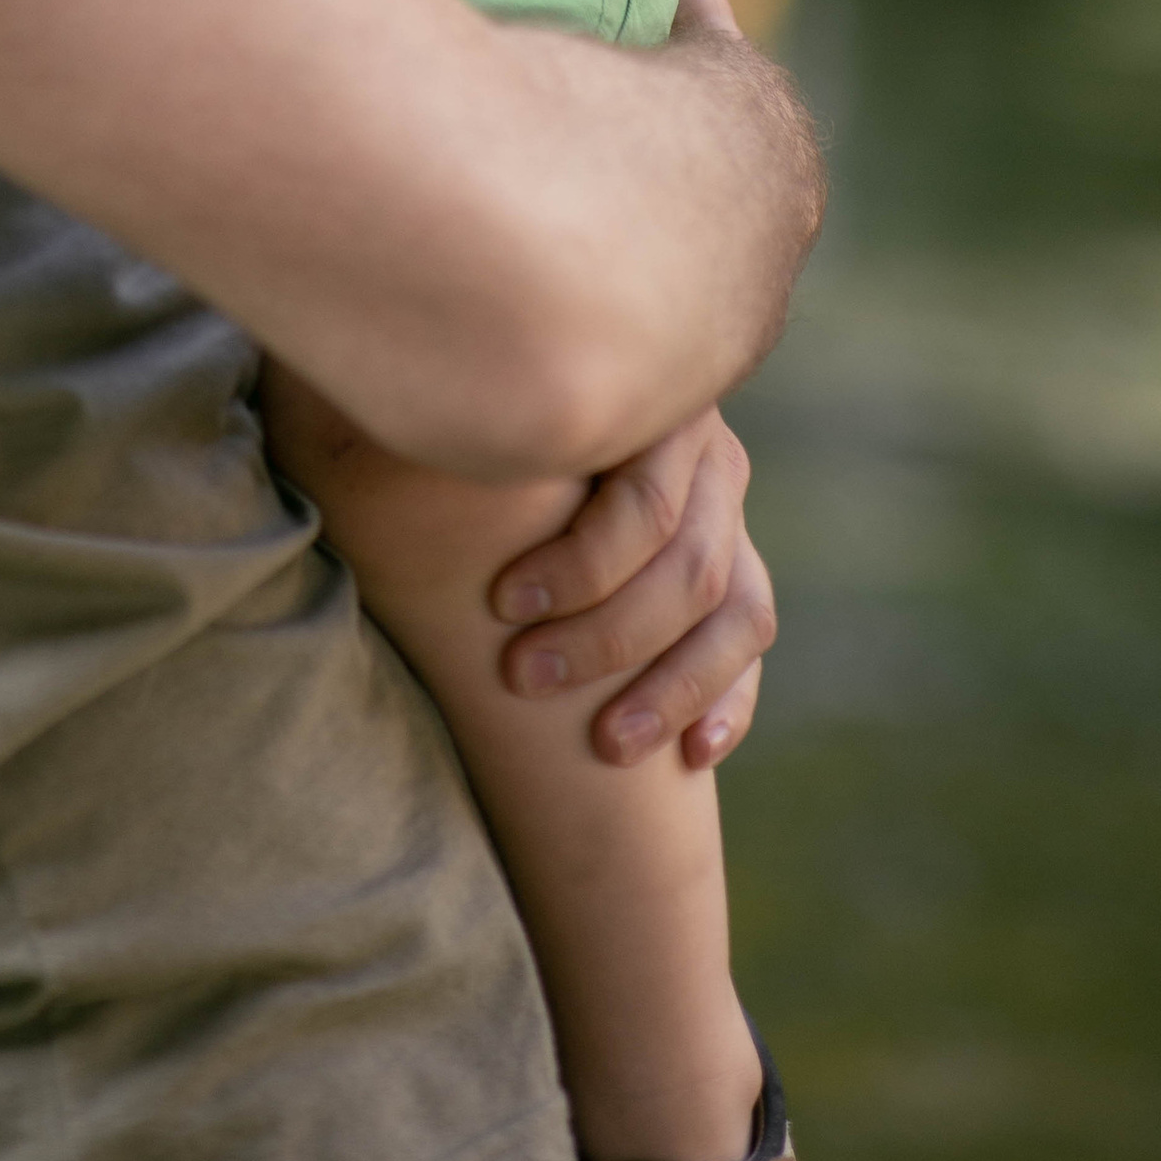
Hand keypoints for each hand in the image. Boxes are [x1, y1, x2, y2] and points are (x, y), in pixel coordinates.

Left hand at [490, 406, 773, 770]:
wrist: (525, 416)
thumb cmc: (477, 414)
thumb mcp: (485, 406)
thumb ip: (474, 417)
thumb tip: (410, 431)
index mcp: (650, 409)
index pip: (644, 505)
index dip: (579, 566)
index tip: (499, 604)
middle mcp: (705, 456)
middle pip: (691, 566)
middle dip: (609, 637)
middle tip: (524, 677)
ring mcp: (730, 516)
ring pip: (737, 613)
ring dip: (674, 688)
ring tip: (607, 745)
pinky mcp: (738, 573)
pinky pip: (749, 643)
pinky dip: (727, 701)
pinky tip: (689, 754)